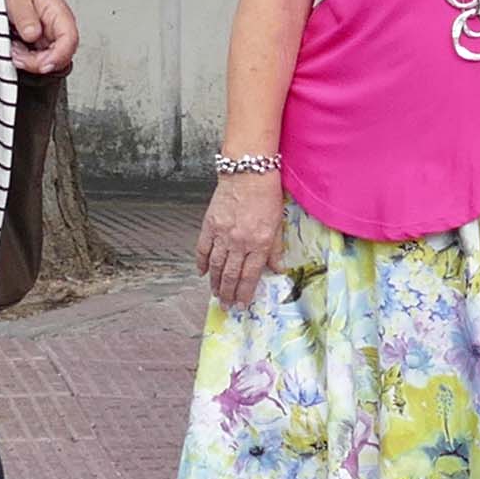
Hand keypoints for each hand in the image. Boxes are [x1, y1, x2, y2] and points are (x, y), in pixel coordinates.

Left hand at [0, 0, 76, 76]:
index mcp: (58, 12)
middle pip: (62, 55)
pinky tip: (16, 50)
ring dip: (32, 62)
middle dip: (40, 62)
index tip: (43, 65)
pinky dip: (27, 60)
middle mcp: (59, 26)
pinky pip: (41, 58)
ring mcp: (51, 36)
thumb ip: (26, 17)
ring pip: (51, 60)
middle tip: (18, 57)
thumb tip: (33, 35)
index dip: (59, 56)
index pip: (70, 39)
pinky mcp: (41, 43)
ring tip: (14, 50)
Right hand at [199, 168, 286, 304]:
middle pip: (231, 275)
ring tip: (216, 294)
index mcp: (259, 242)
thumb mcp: (277, 223)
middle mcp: (239, 242)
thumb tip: (278, 269)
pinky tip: (202, 273)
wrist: (248, 172)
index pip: (250, 275)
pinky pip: (203, 249)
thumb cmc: (266, 195)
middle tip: (226, 306)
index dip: (245, 293)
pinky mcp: (209, 224)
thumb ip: (275, 249)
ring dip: (215, 283)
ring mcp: (222, 234)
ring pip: (216, 266)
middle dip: (228, 294)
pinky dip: (201, 262)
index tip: (242, 305)